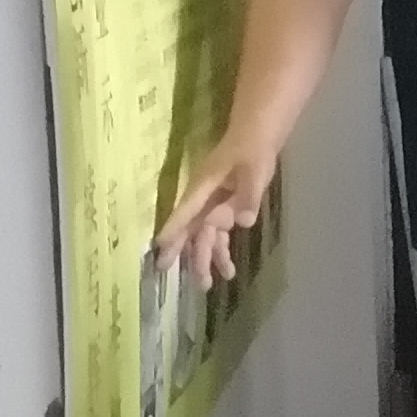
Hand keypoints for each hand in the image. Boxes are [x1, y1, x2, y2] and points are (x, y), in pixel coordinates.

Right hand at [159, 135, 274, 288]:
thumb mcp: (254, 170)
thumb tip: (241, 223)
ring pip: (206, 235)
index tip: (160, 249)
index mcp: (204, 186)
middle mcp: (204, 197)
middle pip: (194, 229)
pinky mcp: (223, 206)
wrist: (256, 134)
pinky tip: (227, 267)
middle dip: (191, 254)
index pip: (187, 211)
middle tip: (187, 279)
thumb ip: (248, 196)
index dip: (174, 230)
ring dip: (207, 257)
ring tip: (212, 283)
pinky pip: (218, 232)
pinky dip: (220, 248)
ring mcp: (213, 203)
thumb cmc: (252, 148)